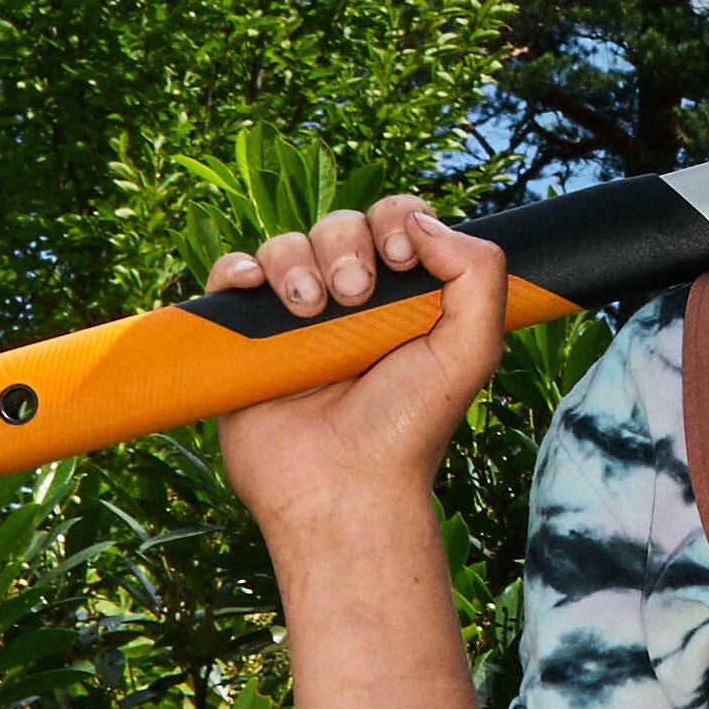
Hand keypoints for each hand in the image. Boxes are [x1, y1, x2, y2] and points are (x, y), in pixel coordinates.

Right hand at [207, 197, 506, 547]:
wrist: (342, 487)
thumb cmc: (408, 428)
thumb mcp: (471, 351)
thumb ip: (478, 273)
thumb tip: (422, 221)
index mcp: (404, 296)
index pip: (395, 220)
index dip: (394, 221)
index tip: (400, 260)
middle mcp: (350, 301)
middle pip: (339, 225)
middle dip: (345, 246)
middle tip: (353, 296)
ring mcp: (294, 318)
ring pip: (284, 245)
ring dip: (294, 263)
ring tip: (309, 312)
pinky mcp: (244, 339)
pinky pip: (230, 277)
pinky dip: (237, 269)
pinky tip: (253, 288)